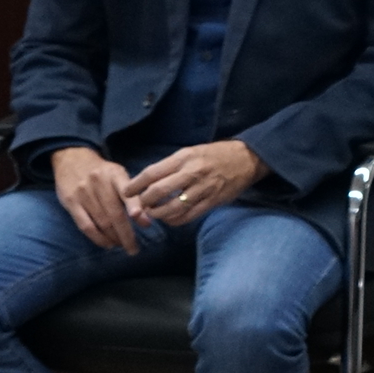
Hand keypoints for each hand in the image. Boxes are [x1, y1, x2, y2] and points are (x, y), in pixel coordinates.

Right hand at [51, 146, 143, 253]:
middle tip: (134, 249)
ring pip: (101, 222)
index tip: (146, 224)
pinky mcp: (71, 202)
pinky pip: (85, 226)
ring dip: (113, 238)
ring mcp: (83, 193)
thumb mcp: (119, 176)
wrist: (72, 158)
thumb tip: (146, 221)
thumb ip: (133, 196)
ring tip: (122, 246)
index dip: (136, 208)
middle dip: (126, 235)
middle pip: (115, 214)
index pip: (127, 193)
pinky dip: (98, 238)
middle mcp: (99, 182)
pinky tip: (107, 244)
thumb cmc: (102, 172)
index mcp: (115, 174)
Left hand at [128, 139, 263, 227]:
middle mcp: (192, 173)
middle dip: (145, 201)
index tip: (127, 191)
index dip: (137, 184)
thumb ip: (172, 166)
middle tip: (140, 205)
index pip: (153, 173)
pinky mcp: (212, 202)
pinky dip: (175, 220)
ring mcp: (202, 189)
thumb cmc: (215, 154)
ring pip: (172, 208)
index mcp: (184, 158)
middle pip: (159, 192)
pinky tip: (170, 219)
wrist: (247, 159)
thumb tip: (150, 180)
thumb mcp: (192, 152)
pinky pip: (188, 216)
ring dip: (159, 214)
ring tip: (154, 213)